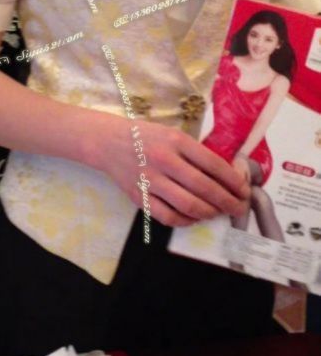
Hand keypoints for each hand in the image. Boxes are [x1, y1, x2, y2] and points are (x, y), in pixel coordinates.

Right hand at [89, 118, 250, 228]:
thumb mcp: (173, 134)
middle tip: (238, 208)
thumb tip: (226, 176)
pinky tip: (193, 218)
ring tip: (217, 213)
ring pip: (188, 205)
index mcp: (176, 140)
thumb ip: (195, 153)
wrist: (109, 142)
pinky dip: (185, 221)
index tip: (244, 190)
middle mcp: (164, 160)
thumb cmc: (147, 136)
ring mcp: (151, 180)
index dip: (233, 181)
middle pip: (204, 187)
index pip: (213, 164)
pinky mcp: (140, 196)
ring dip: (209, 212)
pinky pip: (167, 216)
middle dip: (227, 201)